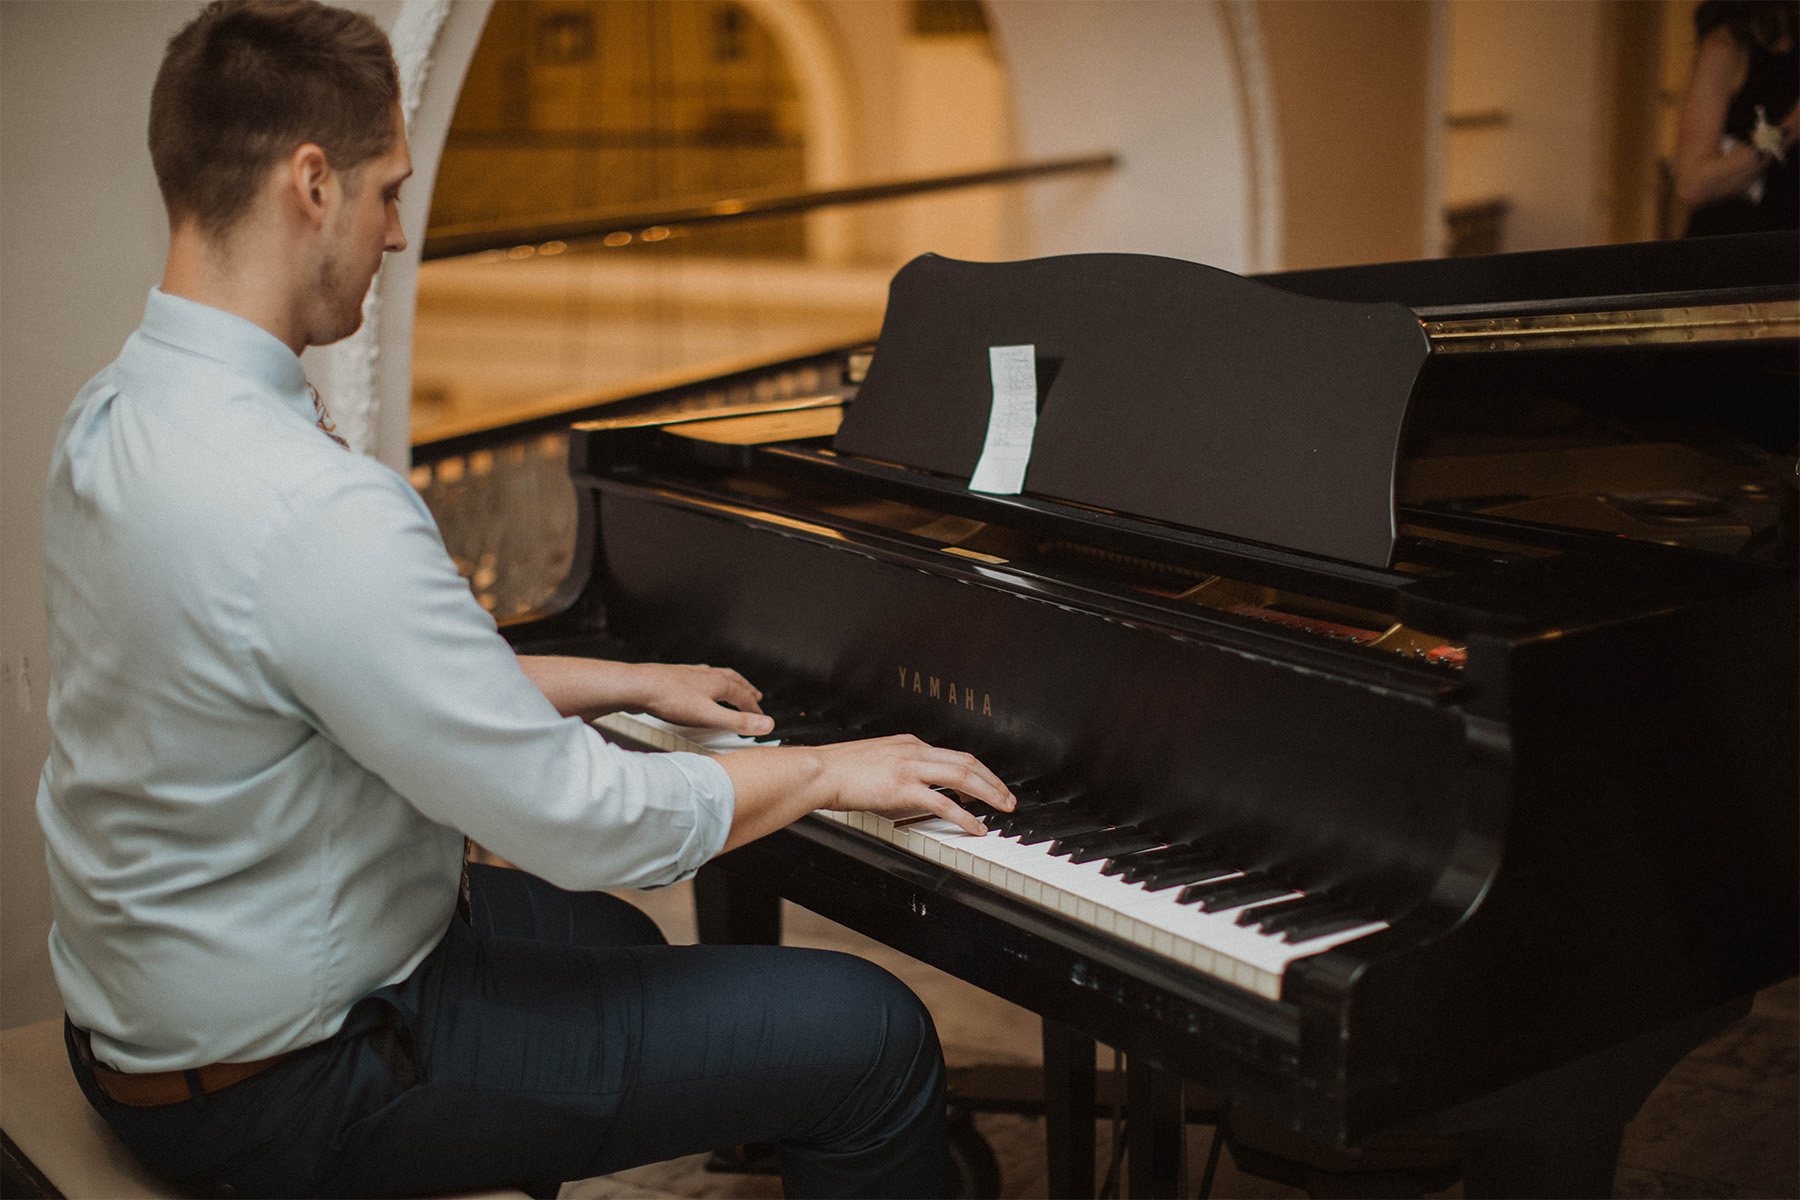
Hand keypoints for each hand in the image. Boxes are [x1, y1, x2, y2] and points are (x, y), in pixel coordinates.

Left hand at [626, 662, 771, 736]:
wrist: (638, 686)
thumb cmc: (670, 699)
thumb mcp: (709, 716)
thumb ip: (738, 722)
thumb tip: (766, 724)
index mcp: (719, 683)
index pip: (745, 697)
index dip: (755, 710)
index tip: (761, 719)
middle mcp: (708, 675)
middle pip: (734, 682)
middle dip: (746, 691)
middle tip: (755, 697)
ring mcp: (692, 674)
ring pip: (717, 677)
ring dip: (730, 684)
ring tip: (733, 688)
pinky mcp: (677, 676)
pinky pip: (700, 678)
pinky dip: (709, 683)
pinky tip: (700, 686)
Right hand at [717, 732, 1014, 850]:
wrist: (820, 771)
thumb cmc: (840, 772)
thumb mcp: (878, 764)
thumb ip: (901, 774)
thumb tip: (919, 796)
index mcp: (909, 744)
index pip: (953, 755)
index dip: (976, 772)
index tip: (988, 786)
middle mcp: (914, 751)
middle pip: (967, 761)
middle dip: (993, 780)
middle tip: (1009, 797)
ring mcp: (910, 767)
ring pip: (962, 776)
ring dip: (989, 793)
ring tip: (1003, 808)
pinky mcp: (903, 788)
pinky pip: (943, 802)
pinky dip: (965, 815)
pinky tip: (977, 826)